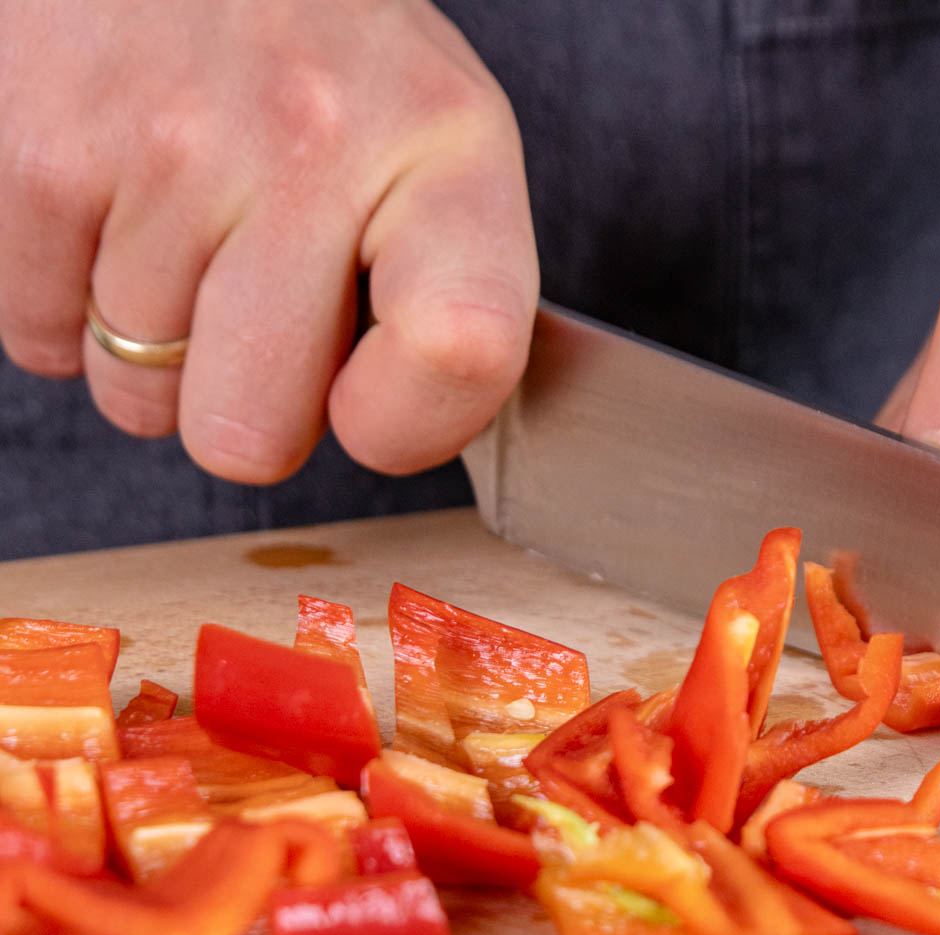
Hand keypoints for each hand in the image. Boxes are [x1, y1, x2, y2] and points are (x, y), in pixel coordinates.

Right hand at [0, 0, 536, 482]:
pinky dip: (61, 304)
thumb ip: (445, 291)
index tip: (370, 405)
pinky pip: (36, 339)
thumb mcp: (434, 140)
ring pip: (140, 397)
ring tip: (183, 232)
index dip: (404, 425)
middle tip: (255, 309)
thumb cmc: (321, 60)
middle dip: (247, 406)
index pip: (463, 350)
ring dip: (152, 347)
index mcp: (448, 147)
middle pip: (258, 433)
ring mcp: (170, 144)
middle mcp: (316, 141)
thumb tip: (403, 435)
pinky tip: (110, 215)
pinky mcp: (41, 149)